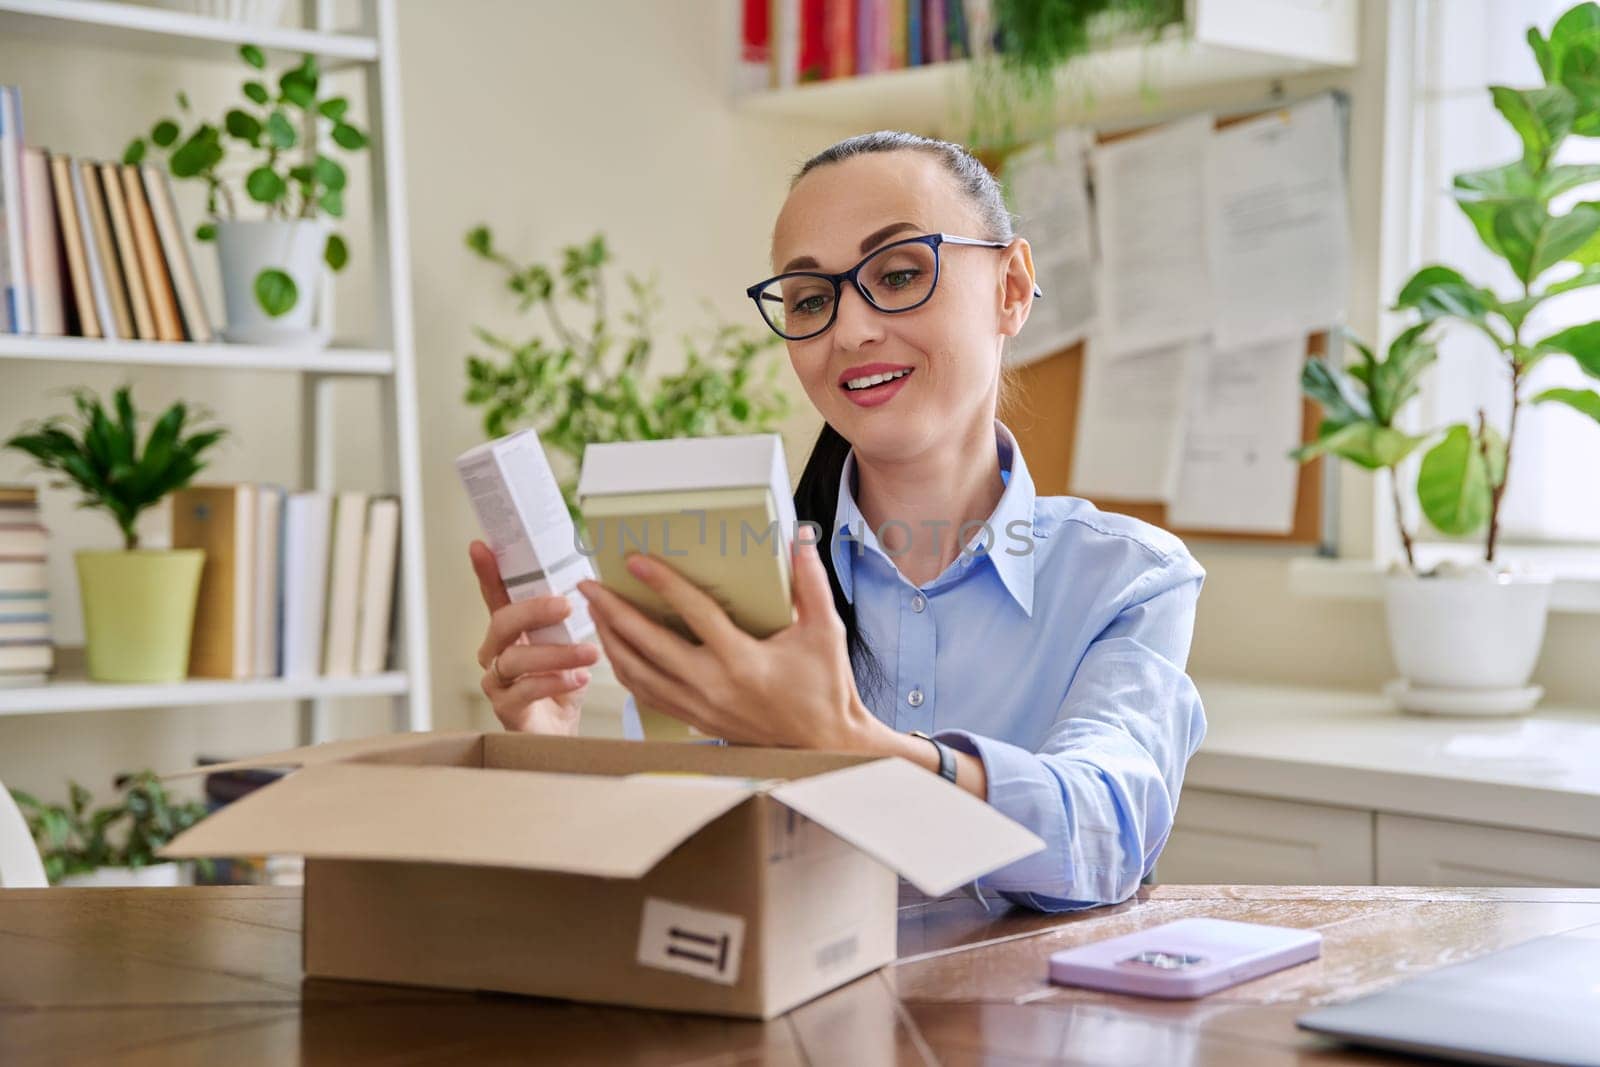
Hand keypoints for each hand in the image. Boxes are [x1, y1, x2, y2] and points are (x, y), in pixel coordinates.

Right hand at [470, 540, 600, 734]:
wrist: (563, 732)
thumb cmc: (564, 684)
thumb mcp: (570, 643)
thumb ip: (570, 618)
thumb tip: (592, 583)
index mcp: (511, 631)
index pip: (495, 596)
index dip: (487, 571)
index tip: (481, 546)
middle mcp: (496, 653)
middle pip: (502, 623)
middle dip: (533, 610)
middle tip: (566, 605)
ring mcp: (497, 681)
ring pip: (516, 658)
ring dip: (557, 653)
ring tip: (589, 653)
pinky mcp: (506, 708)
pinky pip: (525, 690)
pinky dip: (554, 682)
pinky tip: (578, 679)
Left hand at [576, 537, 880, 748]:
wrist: (821, 744)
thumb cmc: (825, 687)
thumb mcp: (825, 632)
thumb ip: (810, 583)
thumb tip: (800, 539)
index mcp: (742, 661)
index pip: (694, 614)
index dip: (663, 584)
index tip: (636, 562)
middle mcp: (713, 685)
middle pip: (647, 645)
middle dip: (613, 612)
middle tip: (589, 585)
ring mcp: (699, 706)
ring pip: (637, 673)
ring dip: (611, 641)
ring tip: (595, 612)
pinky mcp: (695, 719)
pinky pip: (646, 694)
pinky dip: (625, 670)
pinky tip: (615, 650)